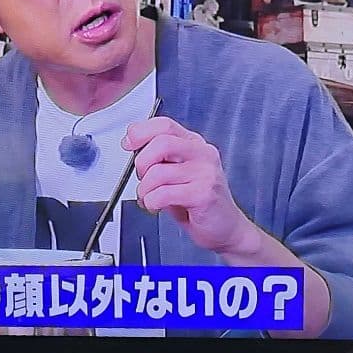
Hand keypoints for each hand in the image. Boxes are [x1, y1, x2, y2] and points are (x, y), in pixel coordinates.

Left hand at [122, 117, 255, 255]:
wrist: (225, 228)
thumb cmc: (197, 201)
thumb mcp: (175, 172)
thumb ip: (158, 155)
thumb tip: (131, 142)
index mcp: (194, 144)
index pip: (165, 125)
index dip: (141, 132)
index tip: (128, 144)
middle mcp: (202, 154)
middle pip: (161, 143)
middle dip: (142, 163)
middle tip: (142, 178)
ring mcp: (205, 173)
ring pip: (158, 172)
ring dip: (144, 190)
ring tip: (150, 198)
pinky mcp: (204, 194)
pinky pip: (163, 194)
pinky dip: (151, 202)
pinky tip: (156, 206)